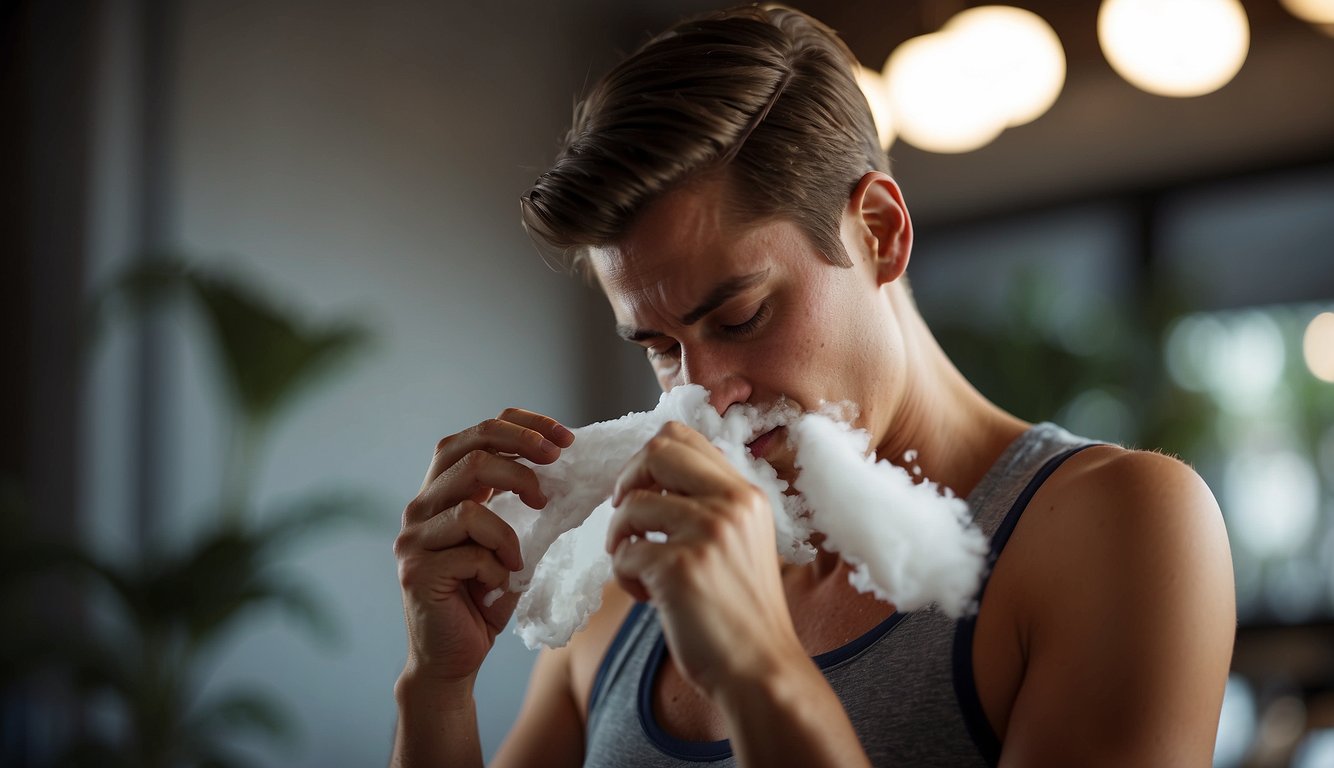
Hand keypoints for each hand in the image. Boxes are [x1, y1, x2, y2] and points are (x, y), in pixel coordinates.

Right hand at [395, 409, 573, 689]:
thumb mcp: (507, 538)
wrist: (454, 657)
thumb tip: (559, 461)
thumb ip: (515, 502)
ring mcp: (413, 537)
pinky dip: (499, 567)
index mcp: (443, 490)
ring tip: (519, 557)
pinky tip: (499, 585)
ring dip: (510, 531)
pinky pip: (472, 553)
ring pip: (472, 505)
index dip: (521, 426)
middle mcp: (421, 506)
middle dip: (522, 452)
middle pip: (471, 452)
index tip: (564, 439)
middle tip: (557, 467)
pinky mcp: (416, 570)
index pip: (476, 434)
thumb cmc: (485, 596)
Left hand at [606, 421, 804, 697]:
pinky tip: (650, 598)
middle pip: (655, 452)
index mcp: (746, 494)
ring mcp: (706, 534)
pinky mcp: (679, 568)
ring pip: (630, 507)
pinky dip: (624, 577)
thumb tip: (652, 476)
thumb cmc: (741, 610)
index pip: (683, 437)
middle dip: (626, 483)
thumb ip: (711, 504)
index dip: (647, 460)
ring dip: (619, 540)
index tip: (643, 492)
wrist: (760, 668)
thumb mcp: (741, 541)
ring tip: (639, 569)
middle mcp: (731, 504)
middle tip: (628, 521)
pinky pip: (624, 554)